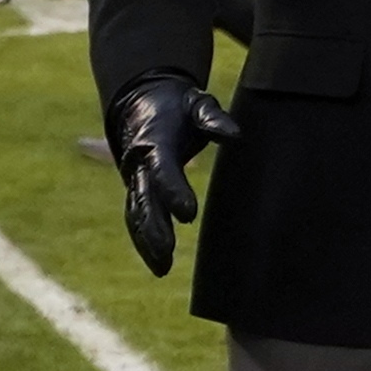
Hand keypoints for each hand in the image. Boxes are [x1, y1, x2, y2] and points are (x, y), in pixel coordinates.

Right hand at [115, 73, 232, 276]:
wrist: (139, 102)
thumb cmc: (177, 105)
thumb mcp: (196, 103)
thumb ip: (212, 118)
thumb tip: (235, 135)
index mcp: (154, 143)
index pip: (162, 171)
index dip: (173, 191)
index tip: (188, 214)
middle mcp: (139, 165)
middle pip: (145, 200)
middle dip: (154, 228)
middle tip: (167, 252)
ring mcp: (134, 179)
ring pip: (137, 214)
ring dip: (147, 242)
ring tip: (162, 268)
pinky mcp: (136, 189)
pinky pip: (136, 217)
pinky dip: (144, 241)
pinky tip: (158, 263)